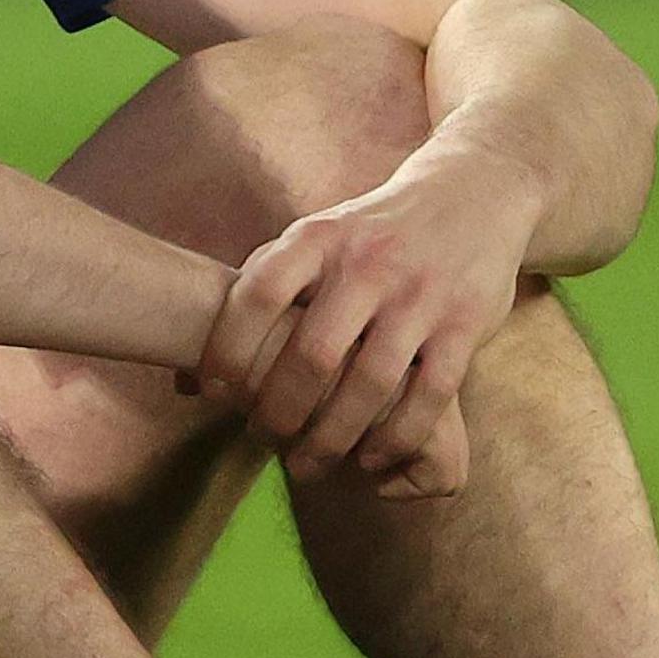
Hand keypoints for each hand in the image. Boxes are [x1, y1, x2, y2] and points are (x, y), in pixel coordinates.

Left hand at [199, 160, 534, 499]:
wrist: (473, 192)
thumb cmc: (369, 233)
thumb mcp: (315, 237)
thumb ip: (259, 291)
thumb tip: (185, 377)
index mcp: (319, 237)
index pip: (259, 294)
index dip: (228, 350)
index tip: (216, 395)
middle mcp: (368, 264)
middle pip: (313, 355)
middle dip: (280, 412)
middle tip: (264, 441)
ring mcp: (420, 295)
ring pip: (370, 385)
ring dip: (333, 438)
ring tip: (308, 465)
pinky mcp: (465, 325)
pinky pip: (427, 397)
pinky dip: (393, 437)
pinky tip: (368, 459)